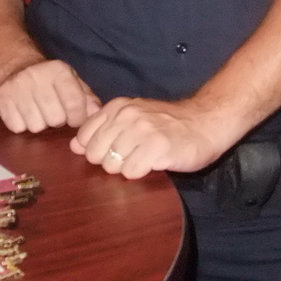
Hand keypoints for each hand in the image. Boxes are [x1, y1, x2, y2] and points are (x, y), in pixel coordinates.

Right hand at [0, 59, 100, 132]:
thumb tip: (97, 114)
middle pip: (55, 119)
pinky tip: (24, 114)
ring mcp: (17, 88)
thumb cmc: (50, 80)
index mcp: (59, 71)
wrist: (17, 66)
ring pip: (36, 126)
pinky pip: (17, 127)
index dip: (77, 118)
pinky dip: (22, 125)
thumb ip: (87, 98)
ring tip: (38, 112)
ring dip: (39, 124)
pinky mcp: (2, 99)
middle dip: (57, 121)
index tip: (74, 119)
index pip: (74, 104)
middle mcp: (37, 76)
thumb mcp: (72, 81)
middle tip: (53, 112)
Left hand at [70, 97, 232, 178]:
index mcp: (119, 106)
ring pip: (112, 165)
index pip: (85, 136)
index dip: (95, 150)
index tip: (114, 150)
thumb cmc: (168, 124)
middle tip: (131, 157)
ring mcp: (143, 130)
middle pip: (96, 154)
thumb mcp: (133, 118)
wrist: (206, 122)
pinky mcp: (157, 148)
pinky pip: (132, 172)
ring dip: (126, 169)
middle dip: (109, 162)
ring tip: (143, 160)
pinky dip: (140, 174)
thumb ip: (103, 129)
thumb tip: (74, 145)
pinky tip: (153, 164)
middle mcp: (128, 115)